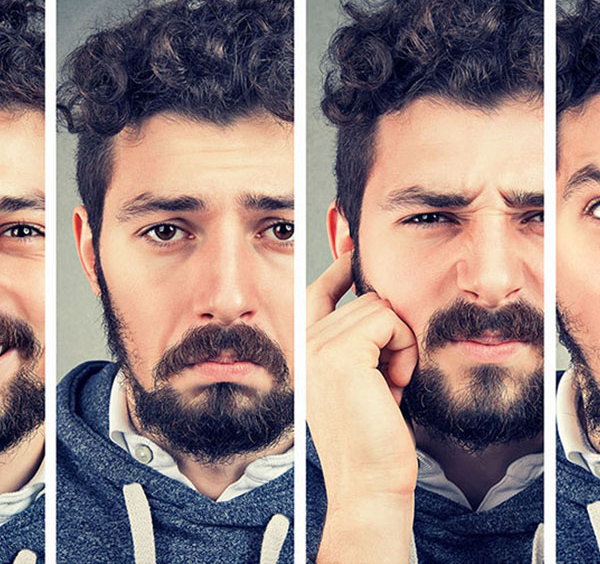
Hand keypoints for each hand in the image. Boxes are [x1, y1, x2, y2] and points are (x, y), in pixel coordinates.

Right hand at [308, 252, 417, 563]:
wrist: (368, 482)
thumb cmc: (371, 436)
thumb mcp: (359, 380)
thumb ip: (357, 342)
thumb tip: (377, 301)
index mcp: (304, 352)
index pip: (317, 292)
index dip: (338, 271)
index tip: (353, 255)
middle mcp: (304, 345)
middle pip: (362, 298)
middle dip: (389, 333)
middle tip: (389, 376)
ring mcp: (317, 348)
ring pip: (378, 306)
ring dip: (399, 342)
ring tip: (391, 381)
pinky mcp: (340, 354)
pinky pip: (388, 320)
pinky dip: (404, 347)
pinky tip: (396, 381)